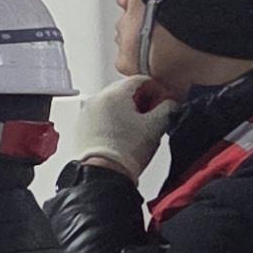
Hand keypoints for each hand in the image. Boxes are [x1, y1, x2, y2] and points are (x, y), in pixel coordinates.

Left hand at [61, 76, 178, 179]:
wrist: (103, 174)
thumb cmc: (126, 152)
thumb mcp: (155, 127)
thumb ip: (168, 109)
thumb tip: (170, 104)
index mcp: (114, 94)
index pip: (140, 79)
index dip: (156, 89)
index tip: (162, 101)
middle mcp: (97, 99)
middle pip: (124, 90)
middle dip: (141, 100)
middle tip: (152, 115)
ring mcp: (87, 112)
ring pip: (111, 103)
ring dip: (126, 110)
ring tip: (137, 128)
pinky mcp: (81, 126)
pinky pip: (100, 116)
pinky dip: (112, 121)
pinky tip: (122, 135)